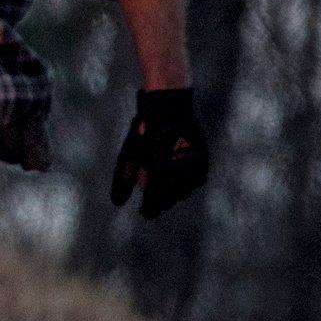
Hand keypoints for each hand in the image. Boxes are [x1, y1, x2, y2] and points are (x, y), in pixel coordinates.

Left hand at [110, 87, 209, 218]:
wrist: (169, 109)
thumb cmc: (143, 133)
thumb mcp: (128, 156)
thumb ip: (123, 180)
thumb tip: (117, 203)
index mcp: (156, 177)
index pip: (154, 205)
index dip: (149, 211)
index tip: (144, 212)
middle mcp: (177, 175)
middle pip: (170, 200)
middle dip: (161, 202)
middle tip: (153, 202)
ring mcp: (193, 168)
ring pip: (185, 192)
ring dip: (175, 193)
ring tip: (165, 189)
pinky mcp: (204, 161)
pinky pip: (197, 180)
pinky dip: (188, 182)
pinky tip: (179, 178)